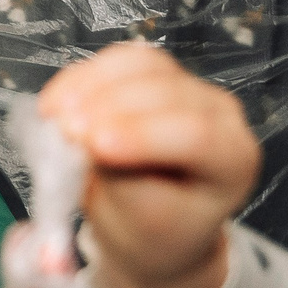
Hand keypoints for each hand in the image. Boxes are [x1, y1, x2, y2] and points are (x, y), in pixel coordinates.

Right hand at [35, 43, 257, 287]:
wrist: (149, 219)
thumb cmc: (154, 227)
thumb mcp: (143, 220)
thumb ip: (125, 179)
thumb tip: (86, 142)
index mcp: (233, 158)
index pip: (198, 136)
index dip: (144, 135)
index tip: (95, 146)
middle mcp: (220, 114)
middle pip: (167, 92)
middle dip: (109, 107)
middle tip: (64, 131)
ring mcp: (187, 86)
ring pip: (141, 64)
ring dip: (90, 85)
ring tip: (53, 115)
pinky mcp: (153, 72)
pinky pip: (116, 60)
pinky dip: (80, 78)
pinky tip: (55, 103)